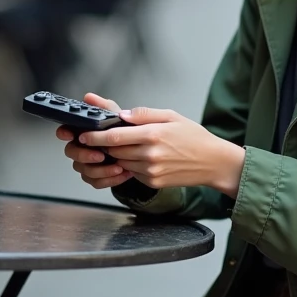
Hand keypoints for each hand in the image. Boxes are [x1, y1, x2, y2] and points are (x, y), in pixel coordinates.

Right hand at [55, 94, 136, 189]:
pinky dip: (110, 179)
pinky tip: (122, 173)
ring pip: (84, 170)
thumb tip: (89, 97)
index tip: (70, 134)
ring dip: (101, 170)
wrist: (140, 152)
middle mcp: (82, 148)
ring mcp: (87, 163)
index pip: (65, 131)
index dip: (64, 132)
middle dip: (85, 155)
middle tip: (100, 155)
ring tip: (118, 166)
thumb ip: (103, 107)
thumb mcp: (117, 117)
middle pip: (71, 152)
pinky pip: (96, 182)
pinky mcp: (96, 177)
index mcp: (83, 132)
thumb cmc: (125, 134)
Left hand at [72, 104, 245, 195]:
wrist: (213, 162)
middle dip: (103, 145)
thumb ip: (144, 114)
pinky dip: (130, 165)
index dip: (94, 136)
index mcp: (153, 134)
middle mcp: (150, 154)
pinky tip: (140, 157)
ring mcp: (151, 170)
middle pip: (113, 151)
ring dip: (116, 155)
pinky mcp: (153, 181)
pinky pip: (132, 172)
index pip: (114, 137)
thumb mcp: (171, 116)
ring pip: (121, 162)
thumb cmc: (194, 137)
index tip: (83, 134)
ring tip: (125, 146)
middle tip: (100, 137)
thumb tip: (122, 115)